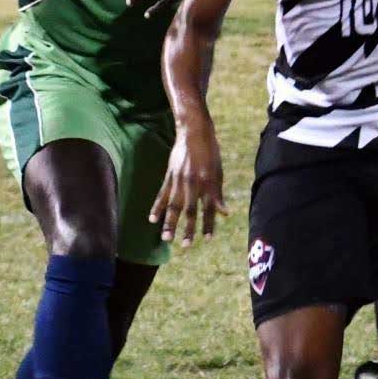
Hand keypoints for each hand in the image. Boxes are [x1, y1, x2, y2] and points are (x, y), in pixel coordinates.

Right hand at [149, 121, 227, 247]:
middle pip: (190, 210)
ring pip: (174, 206)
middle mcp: (194, 183)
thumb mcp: (218, 172)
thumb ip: (218, 194)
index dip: (209, 224)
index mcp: (209, 183)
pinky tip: (152, 219)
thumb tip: (225, 213)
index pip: (209, 208)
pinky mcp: (169, 176)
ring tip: (166, 238)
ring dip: (170, 223)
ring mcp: (180, 180)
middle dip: (188, 229)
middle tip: (186, 246)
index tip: (207, 239)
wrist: (194, 132)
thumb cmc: (210, 153)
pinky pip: (162, 194)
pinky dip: (157, 207)